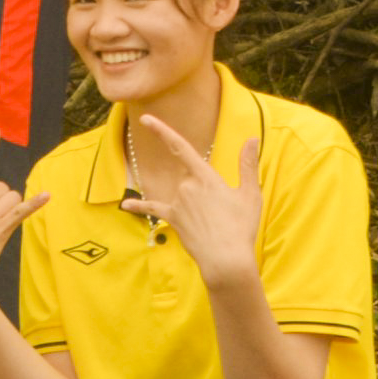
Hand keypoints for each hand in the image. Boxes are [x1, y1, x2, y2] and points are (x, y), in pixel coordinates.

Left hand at [128, 117, 267, 285]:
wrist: (226, 259)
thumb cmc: (241, 227)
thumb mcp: (251, 194)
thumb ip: (248, 164)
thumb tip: (252, 138)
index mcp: (205, 177)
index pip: (180, 147)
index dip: (162, 131)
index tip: (146, 119)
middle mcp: (186, 186)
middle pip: (190, 177)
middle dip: (206, 191)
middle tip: (223, 214)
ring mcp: (177, 202)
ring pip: (182, 194)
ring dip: (197, 205)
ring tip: (216, 225)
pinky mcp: (172, 218)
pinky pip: (154, 209)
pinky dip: (139, 207)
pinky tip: (125, 205)